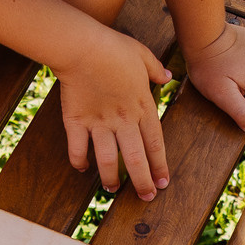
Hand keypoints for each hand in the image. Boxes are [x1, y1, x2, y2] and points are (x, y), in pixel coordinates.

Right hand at [58, 31, 173, 199]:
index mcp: (142, 106)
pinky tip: (82, 168)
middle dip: (142, 182)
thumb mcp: (142, 54)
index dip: (159, 165)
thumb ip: (156, 69)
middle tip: (145, 198)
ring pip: (107, 160)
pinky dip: (79, 161)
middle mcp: (123, 119)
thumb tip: (168, 76)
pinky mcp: (76, 121)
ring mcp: (98, 122)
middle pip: (135, 159)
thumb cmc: (113, 47)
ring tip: (113, 190)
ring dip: (111, 178)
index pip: (155, 143)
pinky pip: (77, 148)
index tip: (163, 182)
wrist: (82, 46)